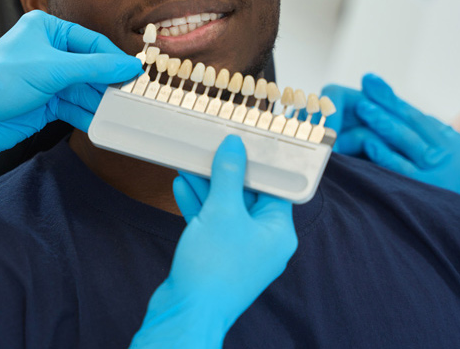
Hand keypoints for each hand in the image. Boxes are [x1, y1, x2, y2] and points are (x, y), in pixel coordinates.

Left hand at [0, 10, 141, 169]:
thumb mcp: (51, 69)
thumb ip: (93, 68)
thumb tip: (128, 66)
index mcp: (48, 30)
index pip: (92, 42)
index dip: (114, 58)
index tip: (135, 72)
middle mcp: (51, 51)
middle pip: (92, 67)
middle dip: (108, 83)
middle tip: (130, 95)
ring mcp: (51, 78)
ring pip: (86, 89)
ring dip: (100, 102)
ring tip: (119, 112)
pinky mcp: (50, 101)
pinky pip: (76, 106)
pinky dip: (88, 115)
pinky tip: (100, 122)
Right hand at [129, 135, 297, 348]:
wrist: (185, 315)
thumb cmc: (212, 268)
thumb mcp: (222, 211)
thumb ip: (229, 174)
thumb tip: (234, 146)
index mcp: (278, 232)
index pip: (275, 189)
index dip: (259, 165)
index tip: (245, 144)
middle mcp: (263, 242)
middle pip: (248, 197)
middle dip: (226, 174)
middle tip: (212, 150)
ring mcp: (240, 251)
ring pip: (226, 210)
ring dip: (207, 187)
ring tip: (191, 164)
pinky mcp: (218, 258)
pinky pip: (211, 224)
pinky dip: (198, 206)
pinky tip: (181, 186)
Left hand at [340, 74, 459, 214]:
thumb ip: (444, 147)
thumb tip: (412, 127)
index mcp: (459, 146)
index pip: (421, 118)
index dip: (396, 101)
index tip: (375, 84)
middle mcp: (451, 155)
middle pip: (412, 122)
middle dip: (387, 102)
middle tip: (367, 83)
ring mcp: (439, 174)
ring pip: (406, 141)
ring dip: (383, 122)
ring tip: (363, 106)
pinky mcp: (428, 194)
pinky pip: (402, 170)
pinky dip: (385, 154)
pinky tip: (370, 142)